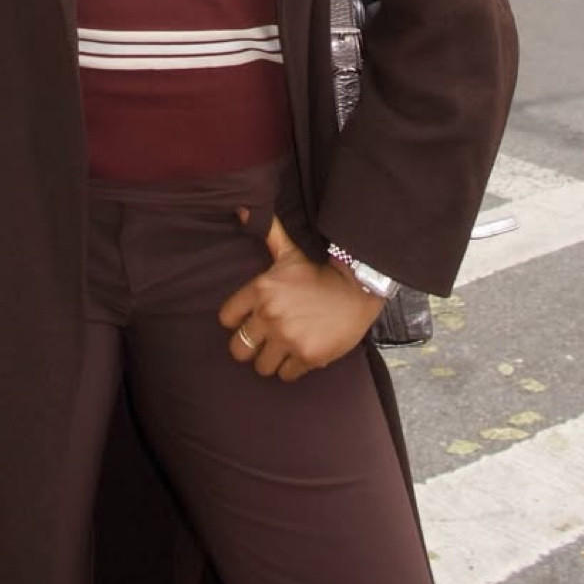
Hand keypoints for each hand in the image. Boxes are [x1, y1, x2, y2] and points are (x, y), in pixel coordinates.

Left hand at [219, 214, 384, 381]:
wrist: (357, 288)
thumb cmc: (319, 271)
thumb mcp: (289, 251)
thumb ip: (266, 232)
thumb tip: (242, 209)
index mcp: (260, 290)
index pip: (226, 319)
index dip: (236, 321)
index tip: (248, 321)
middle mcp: (269, 315)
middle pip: (239, 349)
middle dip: (250, 347)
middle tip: (264, 341)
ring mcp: (288, 338)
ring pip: (261, 366)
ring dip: (271, 360)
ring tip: (283, 349)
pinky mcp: (307, 356)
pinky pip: (286, 375)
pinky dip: (292, 368)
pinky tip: (300, 353)